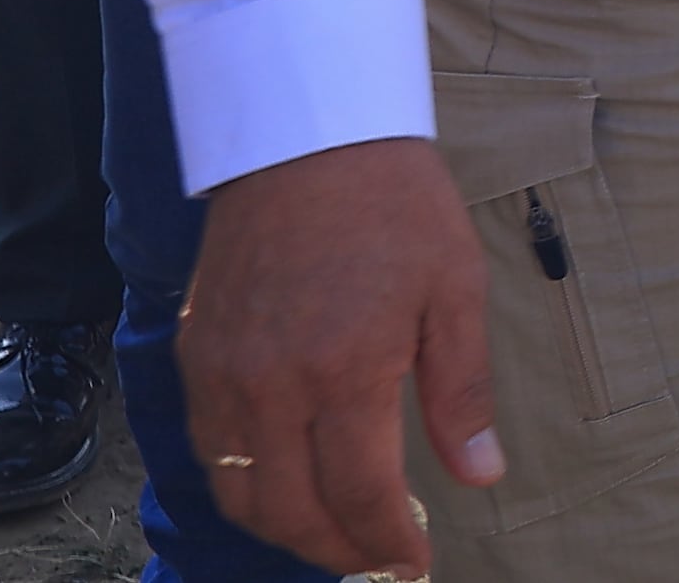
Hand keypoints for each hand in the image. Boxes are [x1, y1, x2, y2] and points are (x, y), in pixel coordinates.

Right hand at [180, 137, 500, 575]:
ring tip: (337, 536)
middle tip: (377, 561)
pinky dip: (245, 486)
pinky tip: (285, 485)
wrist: (308, 138)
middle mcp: (272, 385)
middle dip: (336, 553)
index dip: (387, 545)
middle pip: (289, 512)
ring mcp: (224, 374)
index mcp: (346, 370)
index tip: (414, 566)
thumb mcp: (454, 290)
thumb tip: (482, 475)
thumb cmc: (396, 208)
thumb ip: (462, 394)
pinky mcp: (196, 355)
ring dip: (286, 530)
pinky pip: (210, 450)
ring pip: (239, 493)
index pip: (359, 496)